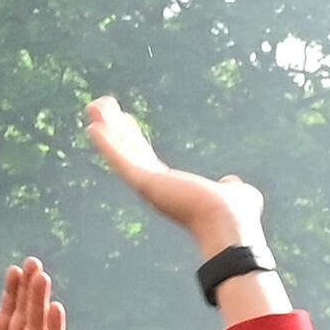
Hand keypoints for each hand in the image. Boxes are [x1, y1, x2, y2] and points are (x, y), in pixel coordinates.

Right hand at [80, 97, 266, 261]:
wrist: (230, 224)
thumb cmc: (236, 215)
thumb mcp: (236, 192)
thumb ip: (230, 185)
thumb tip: (233, 182)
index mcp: (171, 188)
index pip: (146, 158)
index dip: (134, 139)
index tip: (126, 121)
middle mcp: (155, 186)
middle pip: (128, 150)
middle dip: (113, 128)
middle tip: (100, 107)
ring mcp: (148, 185)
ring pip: (121, 150)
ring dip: (106, 128)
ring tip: (93, 105)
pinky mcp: (146, 182)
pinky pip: (121, 159)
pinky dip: (107, 144)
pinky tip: (93, 126)